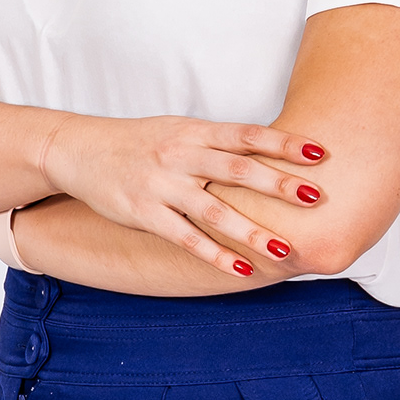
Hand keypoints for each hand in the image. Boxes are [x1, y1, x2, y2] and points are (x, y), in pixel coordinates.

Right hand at [37, 115, 327, 279]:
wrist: (79, 149)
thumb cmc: (139, 142)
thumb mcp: (179, 130)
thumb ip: (217, 143)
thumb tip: (267, 153)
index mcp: (194, 131)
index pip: (247, 134)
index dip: (284, 143)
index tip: (321, 150)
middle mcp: (181, 154)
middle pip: (237, 169)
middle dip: (278, 184)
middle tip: (315, 197)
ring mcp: (161, 185)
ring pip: (214, 209)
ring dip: (251, 230)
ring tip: (285, 249)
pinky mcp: (144, 213)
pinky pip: (185, 238)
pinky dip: (215, 254)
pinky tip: (242, 269)